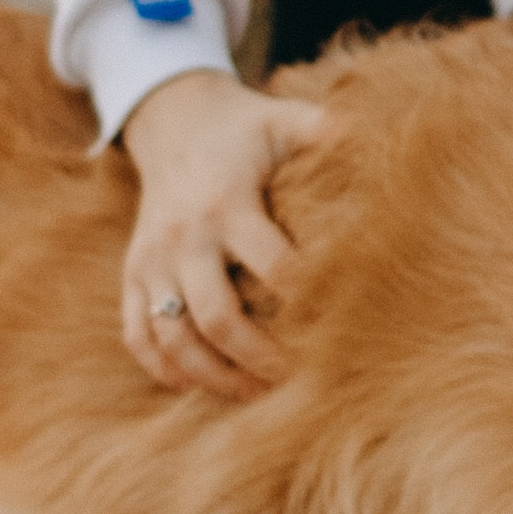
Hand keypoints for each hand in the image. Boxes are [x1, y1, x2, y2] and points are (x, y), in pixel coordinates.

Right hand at [119, 69, 329, 401]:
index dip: (305, 298)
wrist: (170, 119)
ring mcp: (152, 260)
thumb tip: (379, 137)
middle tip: (298, 381)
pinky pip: (137, 333)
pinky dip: (163, 367)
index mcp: (227, 204)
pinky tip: (195, 386)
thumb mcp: (283, 119)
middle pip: (218, 317)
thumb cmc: (243, 127)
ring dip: (214, 375)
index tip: (337, 327)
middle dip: (259, 357)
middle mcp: (184, 238)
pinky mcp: (132, 274)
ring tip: (256, 394)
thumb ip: (325, 131)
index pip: (272, 264)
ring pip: (174, 337)